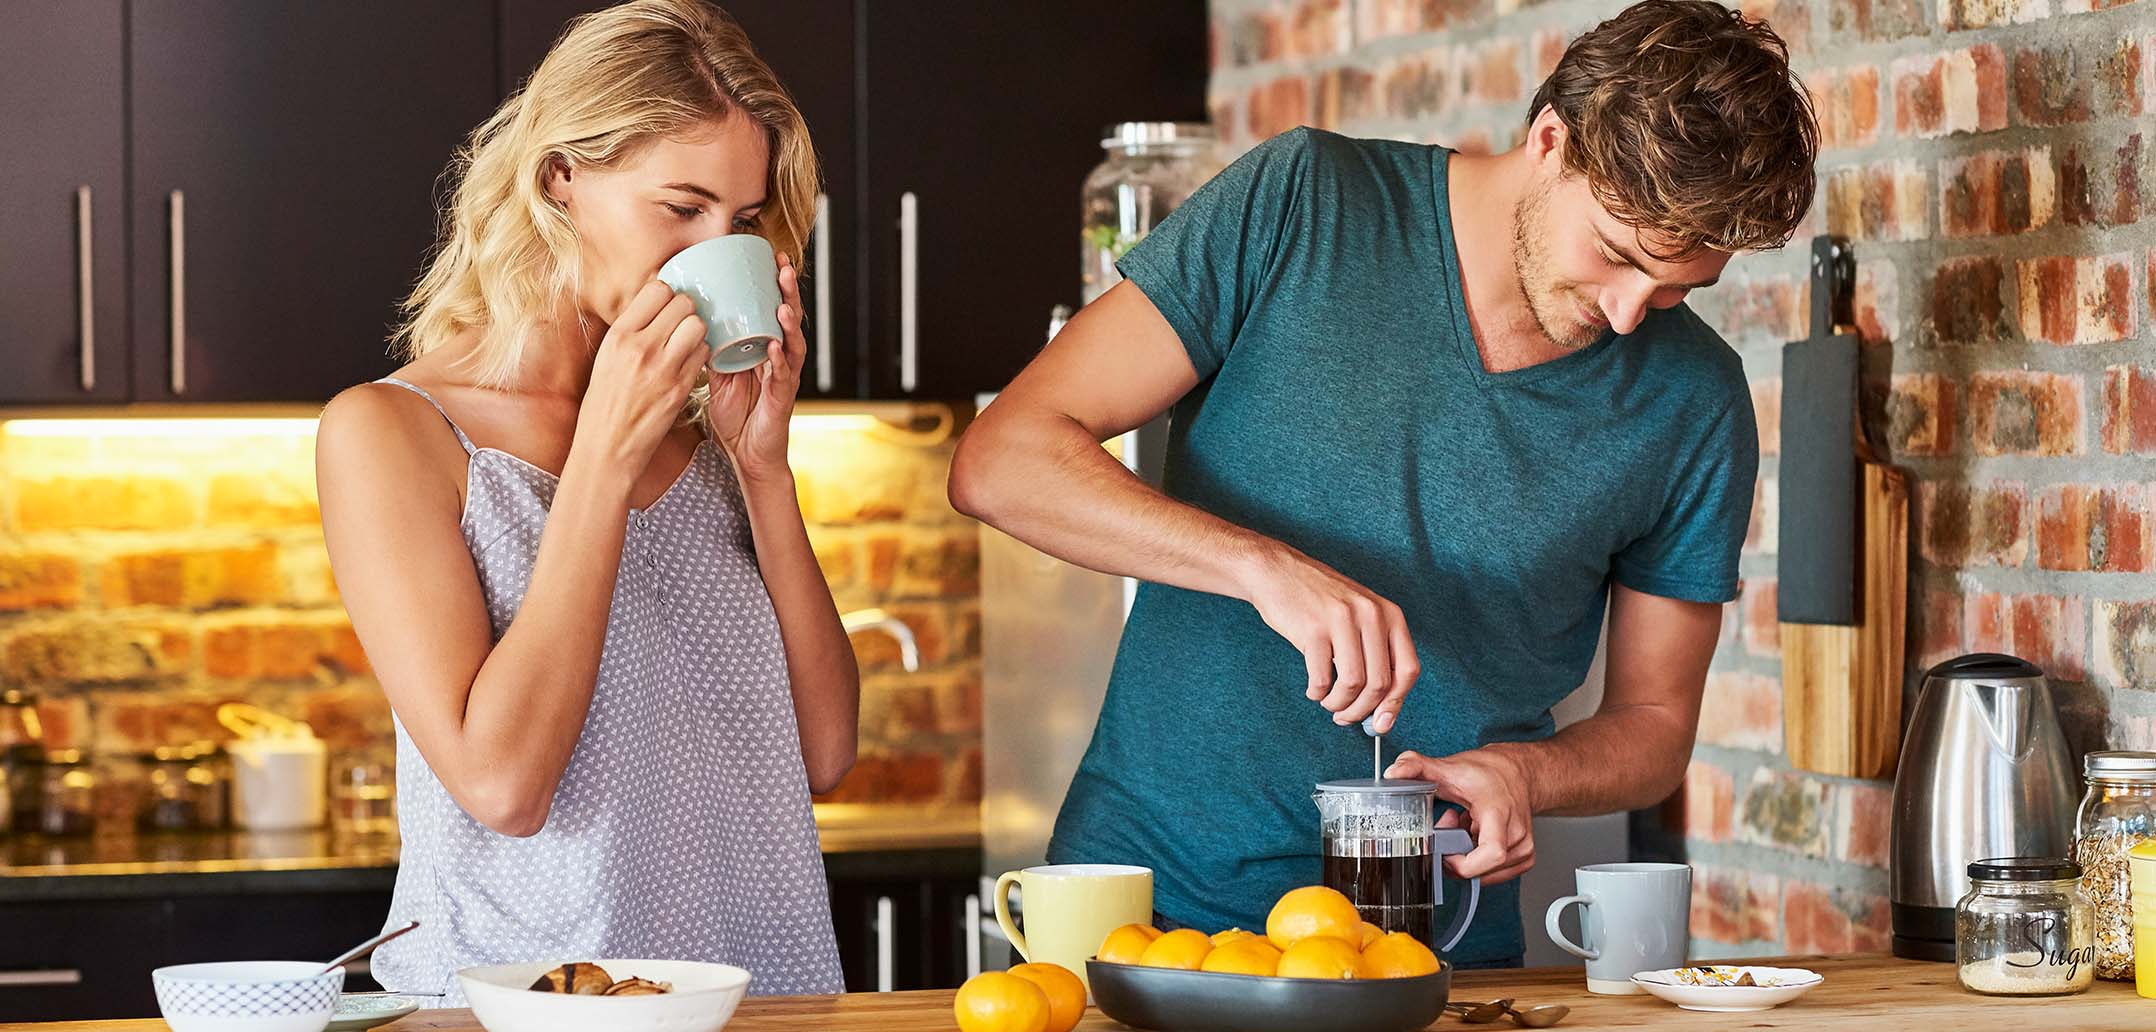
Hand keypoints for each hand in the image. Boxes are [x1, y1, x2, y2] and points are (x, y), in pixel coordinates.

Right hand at [576, 280, 708, 469]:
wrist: (607, 446)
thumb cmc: (604, 403)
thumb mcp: (606, 358)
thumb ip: (631, 331)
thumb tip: (657, 306)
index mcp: (618, 336)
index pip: (657, 290)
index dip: (667, 296)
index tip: (666, 309)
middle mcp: (640, 347)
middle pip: (684, 303)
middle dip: (686, 312)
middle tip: (680, 327)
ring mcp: (662, 368)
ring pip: (698, 326)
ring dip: (696, 332)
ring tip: (686, 344)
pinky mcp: (680, 388)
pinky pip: (704, 354)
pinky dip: (701, 355)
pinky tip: (689, 364)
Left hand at [706, 251, 806, 480]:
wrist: (748, 455)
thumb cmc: (737, 416)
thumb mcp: (719, 376)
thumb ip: (712, 350)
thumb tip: (688, 323)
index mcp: (765, 348)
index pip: (773, 309)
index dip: (774, 285)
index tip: (770, 257)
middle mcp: (780, 358)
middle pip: (789, 317)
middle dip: (788, 291)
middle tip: (783, 265)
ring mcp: (785, 377)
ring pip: (793, 342)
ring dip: (789, 320)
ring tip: (784, 302)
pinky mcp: (783, 398)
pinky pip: (784, 375)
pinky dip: (780, 359)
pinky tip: (775, 344)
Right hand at [1237, 544, 1417, 731]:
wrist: (1277, 572)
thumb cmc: (1319, 601)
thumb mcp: (1360, 616)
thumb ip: (1375, 655)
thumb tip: (1382, 712)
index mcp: (1389, 614)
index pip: (1408, 670)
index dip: (1396, 703)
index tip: (1381, 722)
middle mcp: (1371, 615)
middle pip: (1379, 683)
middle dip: (1362, 711)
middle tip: (1346, 718)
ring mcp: (1342, 620)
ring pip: (1353, 684)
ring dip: (1339, 705)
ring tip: (1328, 703)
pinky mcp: (1313, 629)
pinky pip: (1322, 678)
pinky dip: (1318, 693)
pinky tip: (1313, 689)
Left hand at [1385, 747, 1534, 883]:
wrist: (1518, 773)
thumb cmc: (1489, 772)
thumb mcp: (1449, 767)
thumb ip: (1417, 767)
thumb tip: (1392, 772)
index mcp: (1499, 813)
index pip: (1491, 854)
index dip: (1463, 863)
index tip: (1445, 852)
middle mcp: (1516, 833)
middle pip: (1481, 869)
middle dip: (1456, 854)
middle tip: (1451, 828)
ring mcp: (1523, 847)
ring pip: (1485, 874)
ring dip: (1467, 856)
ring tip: (1464, 828)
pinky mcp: (1525, 857)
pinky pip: (1494, 874)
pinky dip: (1479, 860)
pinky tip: (1476, 837)